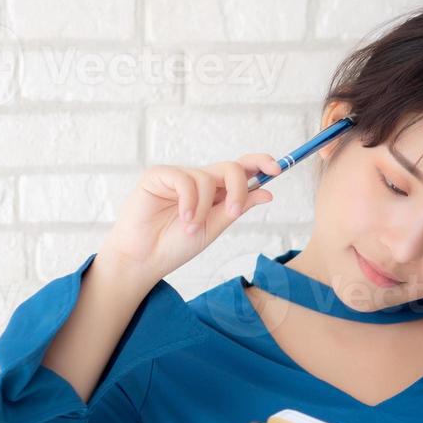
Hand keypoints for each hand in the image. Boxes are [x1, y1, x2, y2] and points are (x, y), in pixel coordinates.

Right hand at [96, 155, 284, 284]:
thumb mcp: (215, 228)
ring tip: (190, 228)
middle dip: (239, 188)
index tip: (277, 169)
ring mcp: (178, 176)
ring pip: (207, 177)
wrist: (145, 259)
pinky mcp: (157, 175)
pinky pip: (184, 179)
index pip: (240, 170)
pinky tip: (183, 219)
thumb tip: (268, 192)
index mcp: (214, 192)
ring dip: (204, 208)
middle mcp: (198, 181)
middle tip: (234, 213)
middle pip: (231, 167)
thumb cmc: (176, 245)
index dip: (260, 163)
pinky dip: (189, 202)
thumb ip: (237, 208)